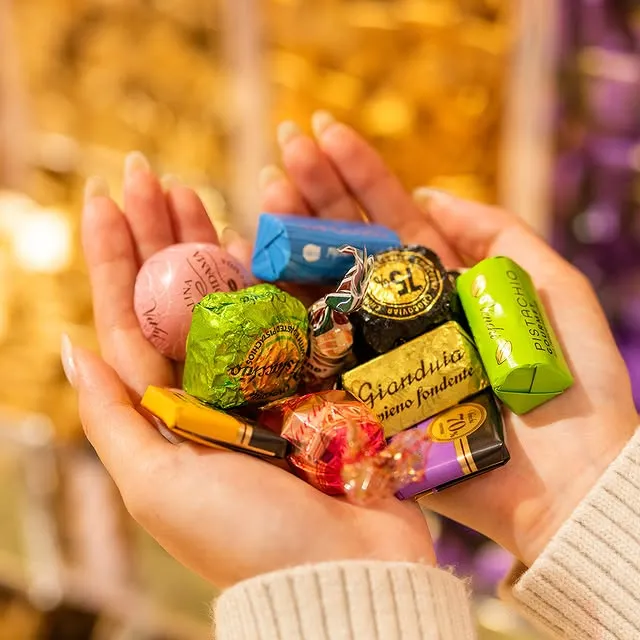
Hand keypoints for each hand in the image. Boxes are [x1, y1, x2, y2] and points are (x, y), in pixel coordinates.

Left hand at [68, 152, 434, 588]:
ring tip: (189, 184)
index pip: (130, 320)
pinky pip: (288, 309)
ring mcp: (269, 375)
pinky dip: (271, 270)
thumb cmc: (249, 540)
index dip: (114, 258)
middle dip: (157, 232)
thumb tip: (71, 344)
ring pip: (229, 293)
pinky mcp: (319, 372)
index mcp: (172, 410)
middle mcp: (216, 387)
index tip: (103, 197)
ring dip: (207, 238)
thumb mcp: (160, 488)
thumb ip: (115, 419)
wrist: (346, 573)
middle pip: (176, 296)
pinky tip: (252, 227)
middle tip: (145, 169)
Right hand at [260, 112, 638, 565]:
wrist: (570, 481)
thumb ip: (497, 233)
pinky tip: (253, 266)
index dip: (358, 173)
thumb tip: (430, 193)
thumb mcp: (549, 285)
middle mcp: (401, 314)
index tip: (322, 130)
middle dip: (317, 192)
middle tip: (283, 144)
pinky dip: (283, 310)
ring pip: (325, 287)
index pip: (391, 217)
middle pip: (351, 244)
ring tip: (265, 187)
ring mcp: (376, 353)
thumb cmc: (574, 383)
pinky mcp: (360, 398)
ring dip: (294, 237)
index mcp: (444, 284)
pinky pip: (314, 350)